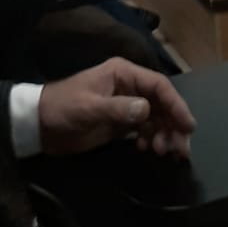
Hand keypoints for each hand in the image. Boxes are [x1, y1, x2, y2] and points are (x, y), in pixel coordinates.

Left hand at [39, 58, 195, 157]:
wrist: (39, 124)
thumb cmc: (63, 108)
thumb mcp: (89, 108)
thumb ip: (118, 109)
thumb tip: (147, 110)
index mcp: (123, 73)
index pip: (158, 85)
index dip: (176, 104)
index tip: (188, 127)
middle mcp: (128, 86)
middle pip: (161, 103)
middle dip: (173, 124)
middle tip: (178, 149)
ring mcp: (125, 104)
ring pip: (155, 117)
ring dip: (164, 134)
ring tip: (163, 153)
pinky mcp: (119, 122)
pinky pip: (144, 129)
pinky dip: (150, 139)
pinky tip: (147, 150)